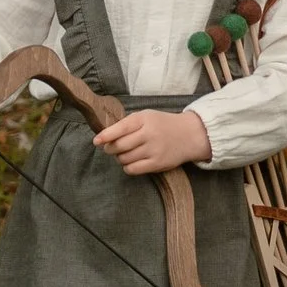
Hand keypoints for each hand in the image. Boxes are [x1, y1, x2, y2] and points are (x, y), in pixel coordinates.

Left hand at [95, 107, 211, 175]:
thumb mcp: (147, 117)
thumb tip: (105, 138)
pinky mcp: (157, 164)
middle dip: (110, 148)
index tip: (96, 141)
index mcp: (145, 119)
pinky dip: (127, 167)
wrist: (190, 135)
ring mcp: (154, 150)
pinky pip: (132, 169)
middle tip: (111, 147)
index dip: (106, 135)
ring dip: (119, 157)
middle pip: (119, 146)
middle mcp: (149, 134)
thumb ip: (128, 124)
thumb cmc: (163, 125)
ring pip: (124, 158)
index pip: (121, 128)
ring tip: (126, 153)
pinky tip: (132, 161)